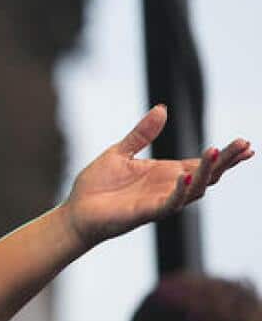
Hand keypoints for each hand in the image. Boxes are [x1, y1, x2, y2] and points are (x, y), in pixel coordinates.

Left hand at [62, 104, 251, 246]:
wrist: (76, 212)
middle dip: (226, 161)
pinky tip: (185, 175)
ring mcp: (160, 201)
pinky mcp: (146, 212)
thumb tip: (163, 108)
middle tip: (245, 146)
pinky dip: (179, 190)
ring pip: (194, 189)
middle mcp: (169, 187)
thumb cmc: (97, 185)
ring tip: (215, 151)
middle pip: (207, 175)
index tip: (246, 143)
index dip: (225, 154)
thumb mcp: (120, 152)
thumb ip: (142, 133)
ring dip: (206, 171)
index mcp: (166, 173)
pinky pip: (169, 203)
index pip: (202, 162)